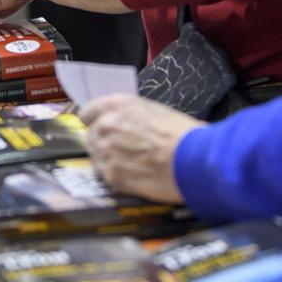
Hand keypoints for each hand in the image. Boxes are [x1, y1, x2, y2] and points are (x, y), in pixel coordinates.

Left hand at [80, 94, 205, 203]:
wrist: (193, 160)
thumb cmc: (182, 134)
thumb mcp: (155, 111)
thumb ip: (130, 115)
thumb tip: (124, 124)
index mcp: (117, 105)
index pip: (88, 112)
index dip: (94, 121)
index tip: (100, 127)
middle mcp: (106, 126)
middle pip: (91, 136)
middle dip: (104, 142)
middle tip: (122, 149)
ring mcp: (106, 152)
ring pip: (96, 157)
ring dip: (108, 160)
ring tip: (130, 164)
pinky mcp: (111, 176)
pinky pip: (105, 176)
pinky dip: (116, 177)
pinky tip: (134, 175)